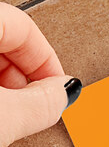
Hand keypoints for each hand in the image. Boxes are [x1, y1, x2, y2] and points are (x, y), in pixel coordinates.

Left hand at [0, 3, 80, 146]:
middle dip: (24, 76)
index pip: (24, 27)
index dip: (49, 62)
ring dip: (1, 85)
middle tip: (33, 105)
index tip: (59, 89)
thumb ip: (40, 103)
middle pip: (2, 38)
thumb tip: (65, 93)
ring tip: (6, 114)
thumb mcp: (0, 119)